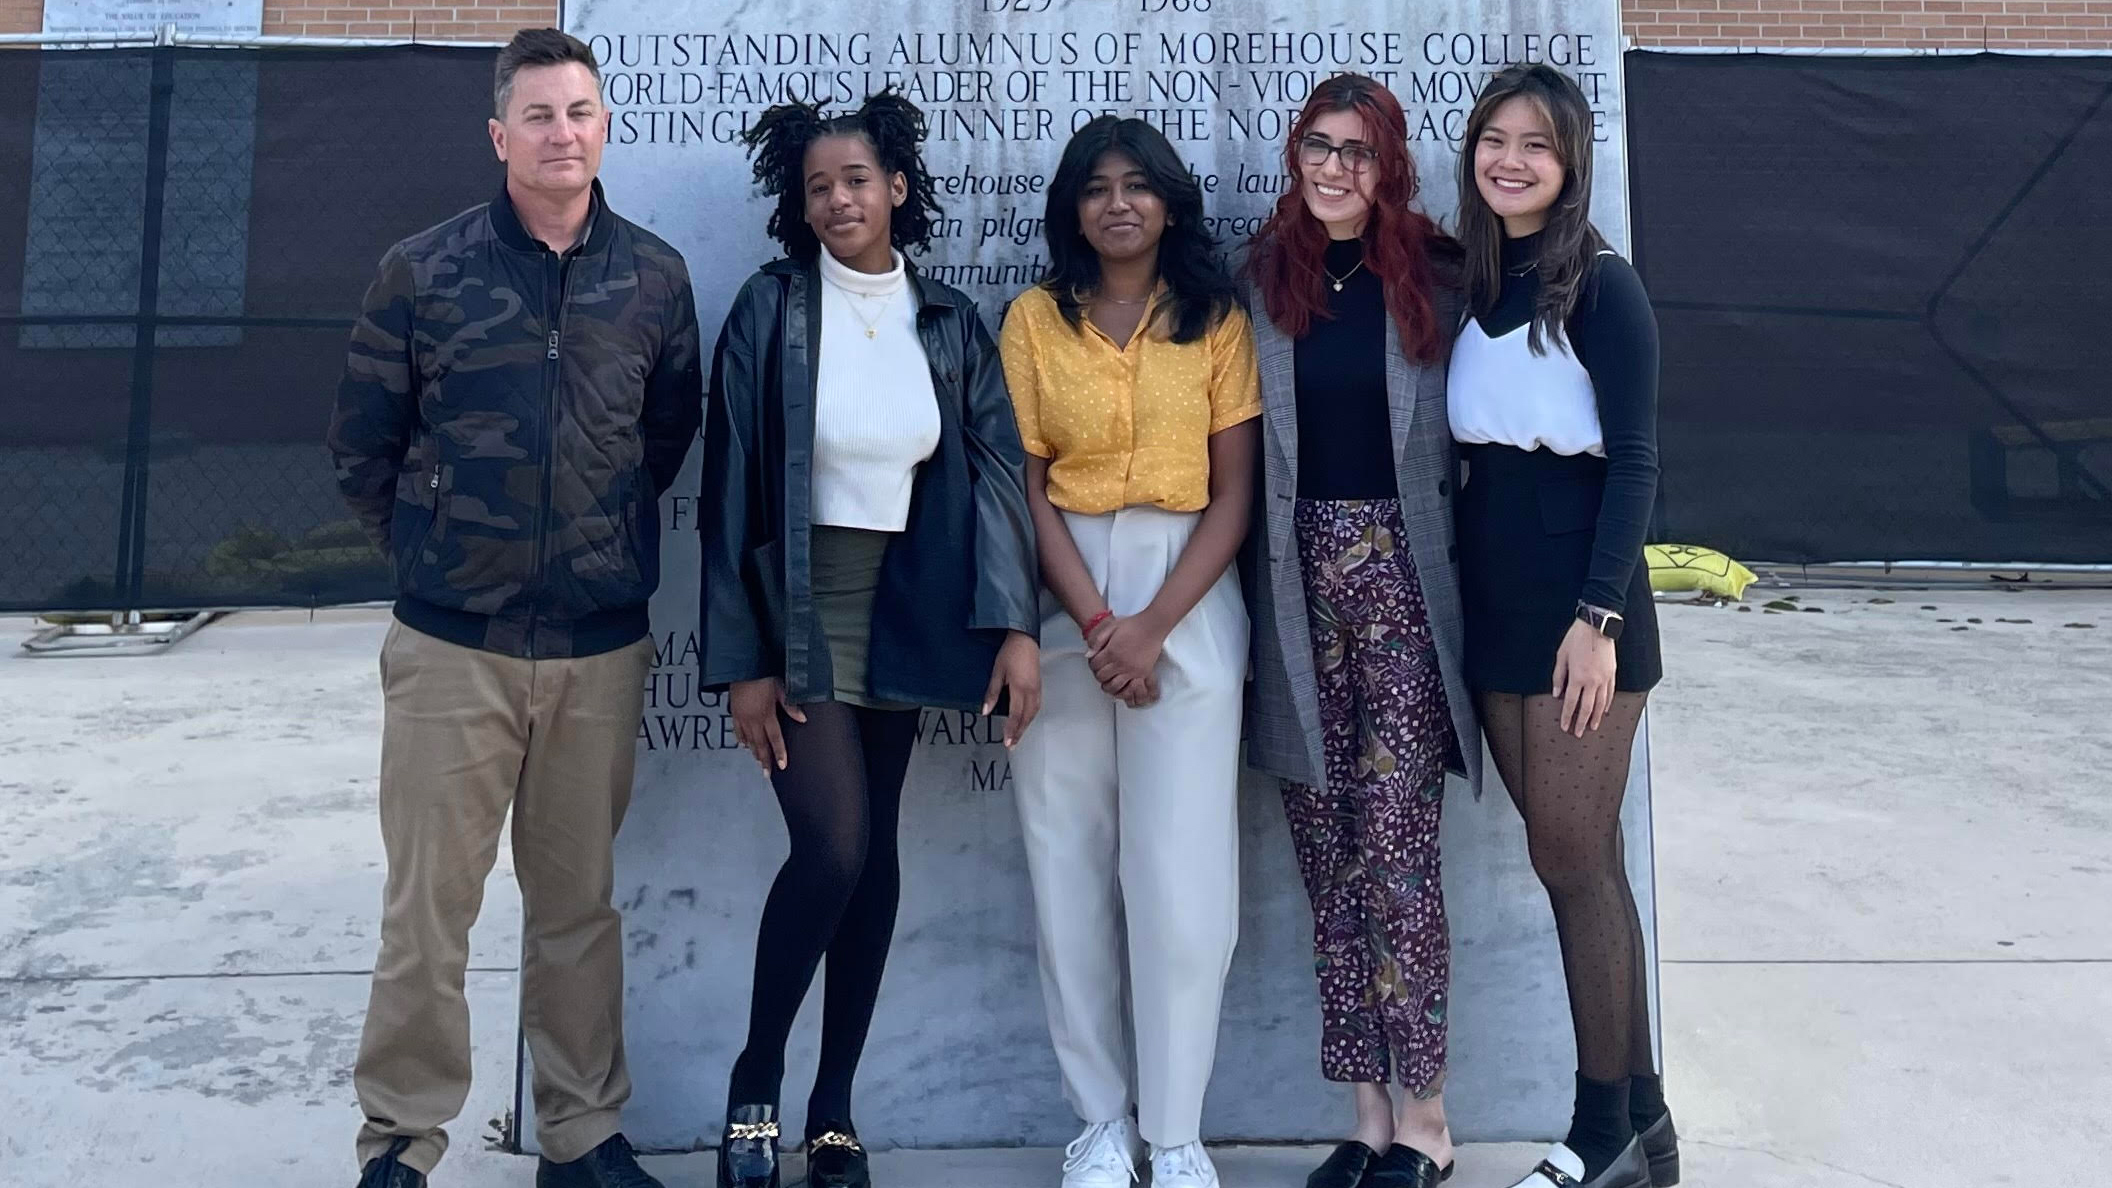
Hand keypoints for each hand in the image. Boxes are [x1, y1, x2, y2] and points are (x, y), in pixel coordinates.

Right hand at [730, 677, 804, 772]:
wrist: (741, 667)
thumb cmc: (762, 676)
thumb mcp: (780, 689)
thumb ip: (790, 706)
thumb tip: (803, 718)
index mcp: (767, 715)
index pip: (775, 739)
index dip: (779, 753)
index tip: (782, 766)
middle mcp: (753, 719)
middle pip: (760, 745)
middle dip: (765, 760)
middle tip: (767, 774)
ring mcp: (742, 718)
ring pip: (749, 740)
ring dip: (754, 752)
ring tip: (759, 762)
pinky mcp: (734, 713)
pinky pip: (737, 731)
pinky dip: (742, 740)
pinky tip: (744, 745)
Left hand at [983, 631, 1042, 747]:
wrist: (1025, 639)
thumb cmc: (1010, 653)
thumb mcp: (997, 672)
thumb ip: (992, 693)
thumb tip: (985, 711)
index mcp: (1020, 688)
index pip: (1016, 715)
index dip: (1011, 730)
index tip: (1007, 741)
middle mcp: (1031, 691)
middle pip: (1026, 718)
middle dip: (1019, 732)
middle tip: (1012, 744)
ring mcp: (1037, 689)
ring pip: (1033, 713)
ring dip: (1026, 726)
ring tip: (1018, 735)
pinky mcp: (1039, 685)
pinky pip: (1036, 706)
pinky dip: (1031, 716)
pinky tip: (1026, 719)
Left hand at [1088, 612, 1166, 705]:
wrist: (1152, 627)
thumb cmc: (1133, 625)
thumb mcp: (1111, 627)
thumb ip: (1097, 640)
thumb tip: (1089, 655)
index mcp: (1111, 651)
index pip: (1095, 665)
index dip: (1092, 664)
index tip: (1096, 662)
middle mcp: (1120, 663)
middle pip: (1102, 677)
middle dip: (1099, 674)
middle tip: (1102, 670)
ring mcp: (1131, 670)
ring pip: (1113, 686)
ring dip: (1109, 684)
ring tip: (1109, 680)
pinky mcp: (1142, 673)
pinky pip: (1129, 687)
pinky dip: (1122, 687)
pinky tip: (1121, 683)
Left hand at [1552, 619, 1617, 736]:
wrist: (1596, 626)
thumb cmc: (1576, 639)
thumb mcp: (1561, 656)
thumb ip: (1558, 677)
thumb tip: (1557, 693)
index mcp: (1577, 678)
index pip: (1570, 703)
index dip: (1567, 717)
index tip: (1565, 727)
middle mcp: (1592, 681)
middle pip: (1587, 708)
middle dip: (1582, 723)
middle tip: (1578, 733)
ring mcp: (1604, 678)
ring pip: (1601, 704)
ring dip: (1596, 717)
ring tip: (1593, 727)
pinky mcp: (1612, 674)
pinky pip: (1610, 693)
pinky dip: (1607, 704)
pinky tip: (1605, 710)